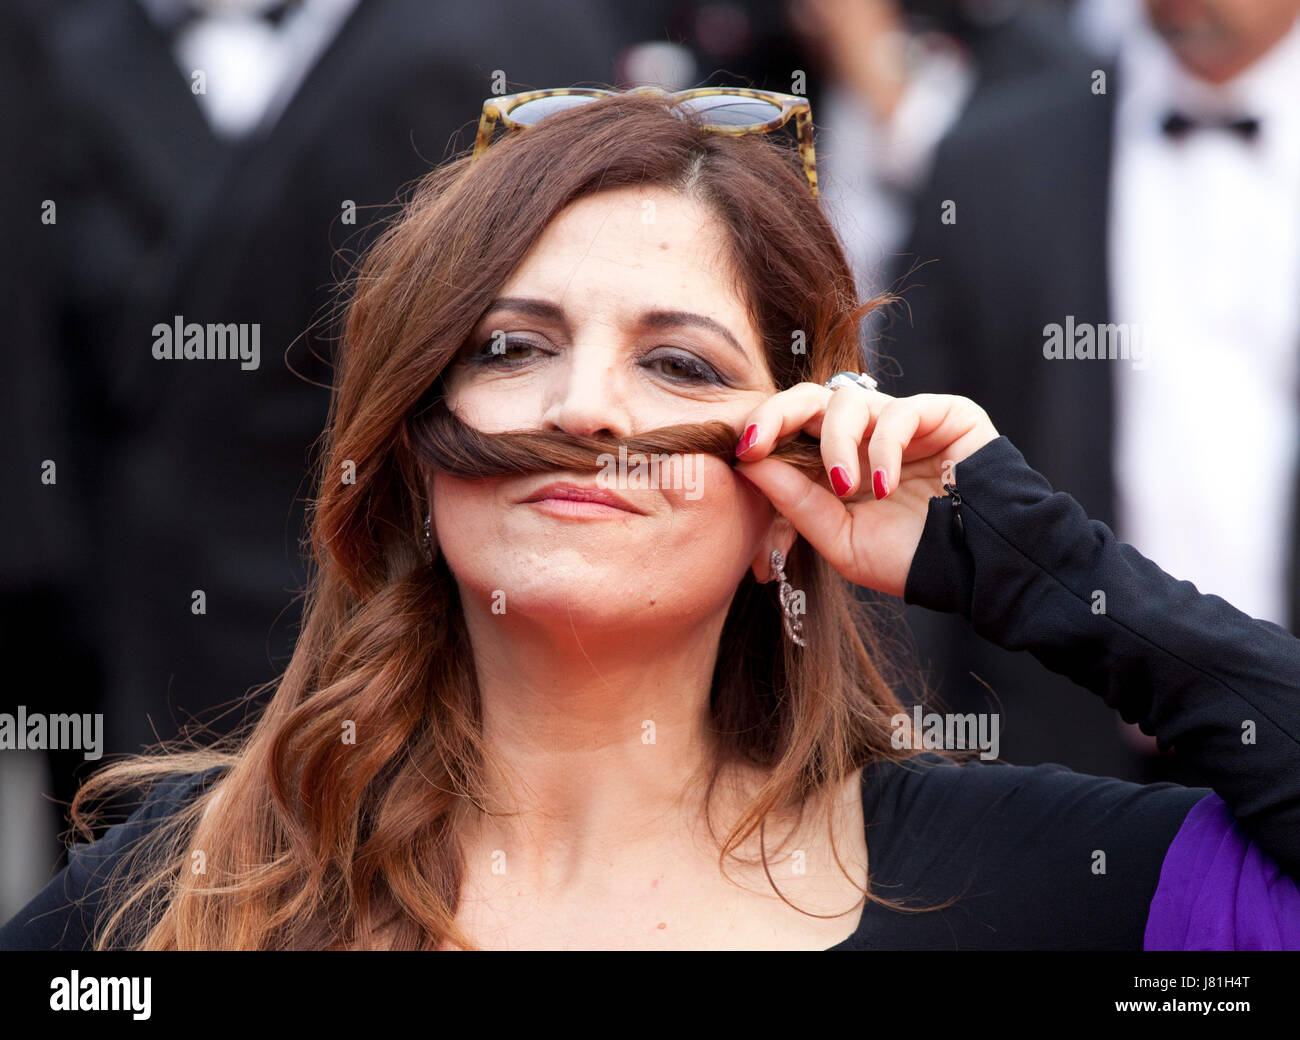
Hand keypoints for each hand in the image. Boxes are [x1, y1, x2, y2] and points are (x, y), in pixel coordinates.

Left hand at [734, 384, 999, 597]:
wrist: (976, 571)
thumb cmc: (910, 559)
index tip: (740, 453)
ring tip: (847, 487)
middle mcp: (864, 435)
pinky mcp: (940, 413)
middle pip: (808, 398)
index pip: (789, 429)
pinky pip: (897, 412)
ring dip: (835, 443)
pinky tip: (885, 486)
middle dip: (776, 414)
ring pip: (847, 400)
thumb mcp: (840, 540)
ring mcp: (900, 422)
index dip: (761, 431)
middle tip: (756, 443)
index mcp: (835, 462)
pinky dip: (882, 450)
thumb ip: (797, 503)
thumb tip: (749, 463)